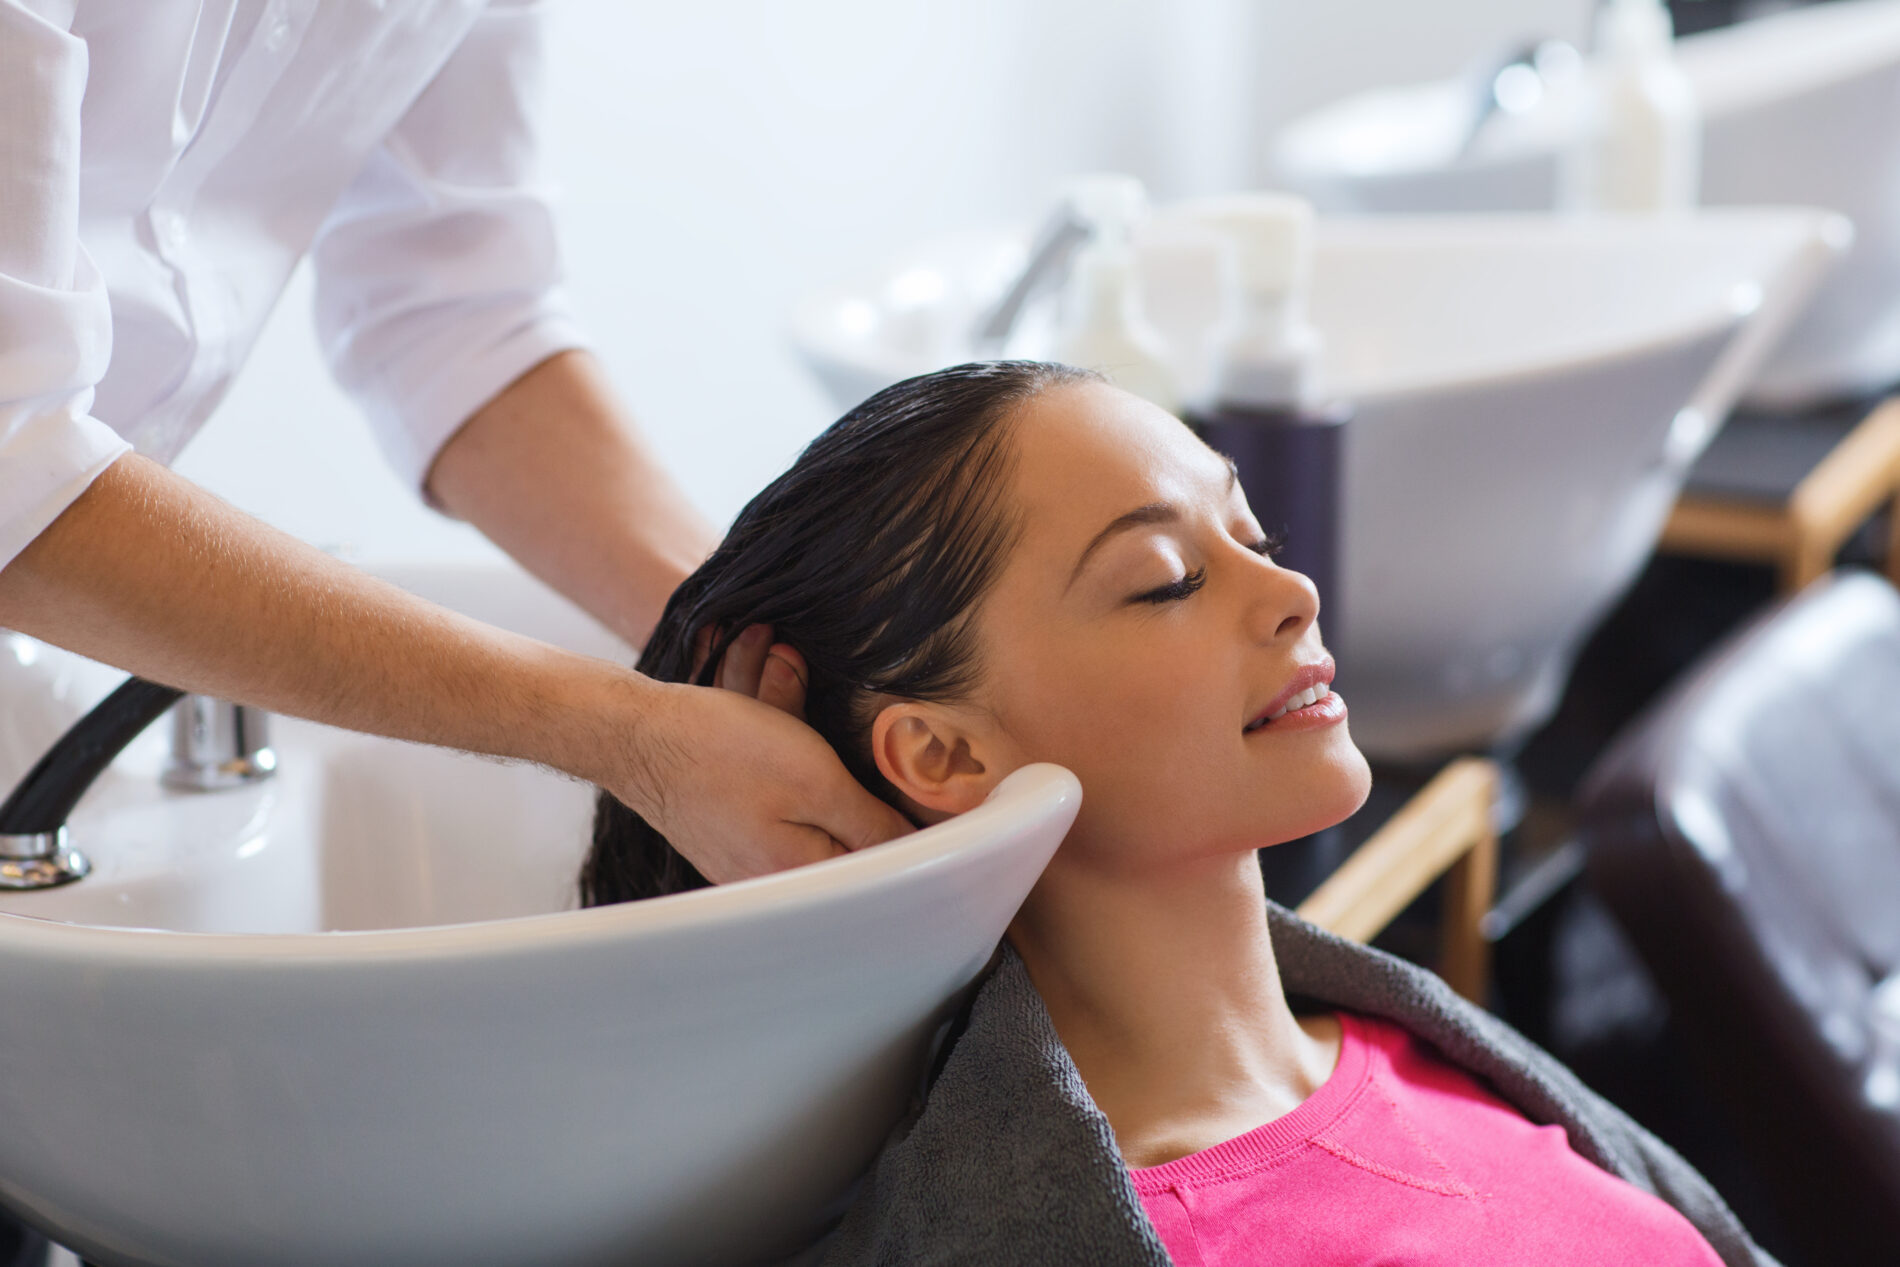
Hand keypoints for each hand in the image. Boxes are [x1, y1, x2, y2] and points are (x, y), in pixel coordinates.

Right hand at [606, 626, 913, 883]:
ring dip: (798, 736)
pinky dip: (772, 742)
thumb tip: (911, 851)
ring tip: (772, 674)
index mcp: (797, 874)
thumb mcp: (816, 783)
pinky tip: (756, 702)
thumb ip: (870, 823)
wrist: (631, 732)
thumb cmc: (717, 751)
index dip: (894, 810)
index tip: (900, 775)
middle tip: (803, 697)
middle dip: (836, 761)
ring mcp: (745, 849)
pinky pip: (769, 787)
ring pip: (803, 796)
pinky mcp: (729, 822)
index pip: (873, 857)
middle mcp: (769, 873)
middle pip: (835, 820)